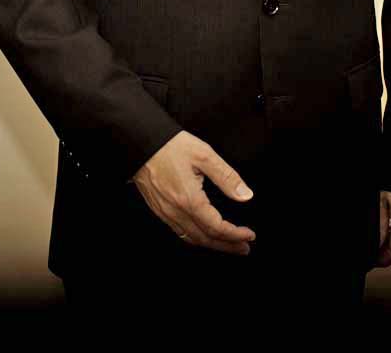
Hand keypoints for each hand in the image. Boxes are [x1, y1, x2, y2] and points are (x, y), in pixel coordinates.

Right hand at [131, 130, 255, 254]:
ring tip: (229, 245)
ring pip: (192, 238)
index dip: (235, 234)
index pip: (217, 227)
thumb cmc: (171, 146)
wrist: (141, 143)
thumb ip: (226, 177)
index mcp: (189, 199)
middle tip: (244, 248)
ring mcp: (166, 213)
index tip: (250, 235)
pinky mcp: (159, 210)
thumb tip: (245, 195)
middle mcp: (176, 211)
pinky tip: (204, 234)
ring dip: (213, 245)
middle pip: (205, 238)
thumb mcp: (204, 155)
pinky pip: (180, 232)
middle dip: (227, 246)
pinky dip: (196, 238)